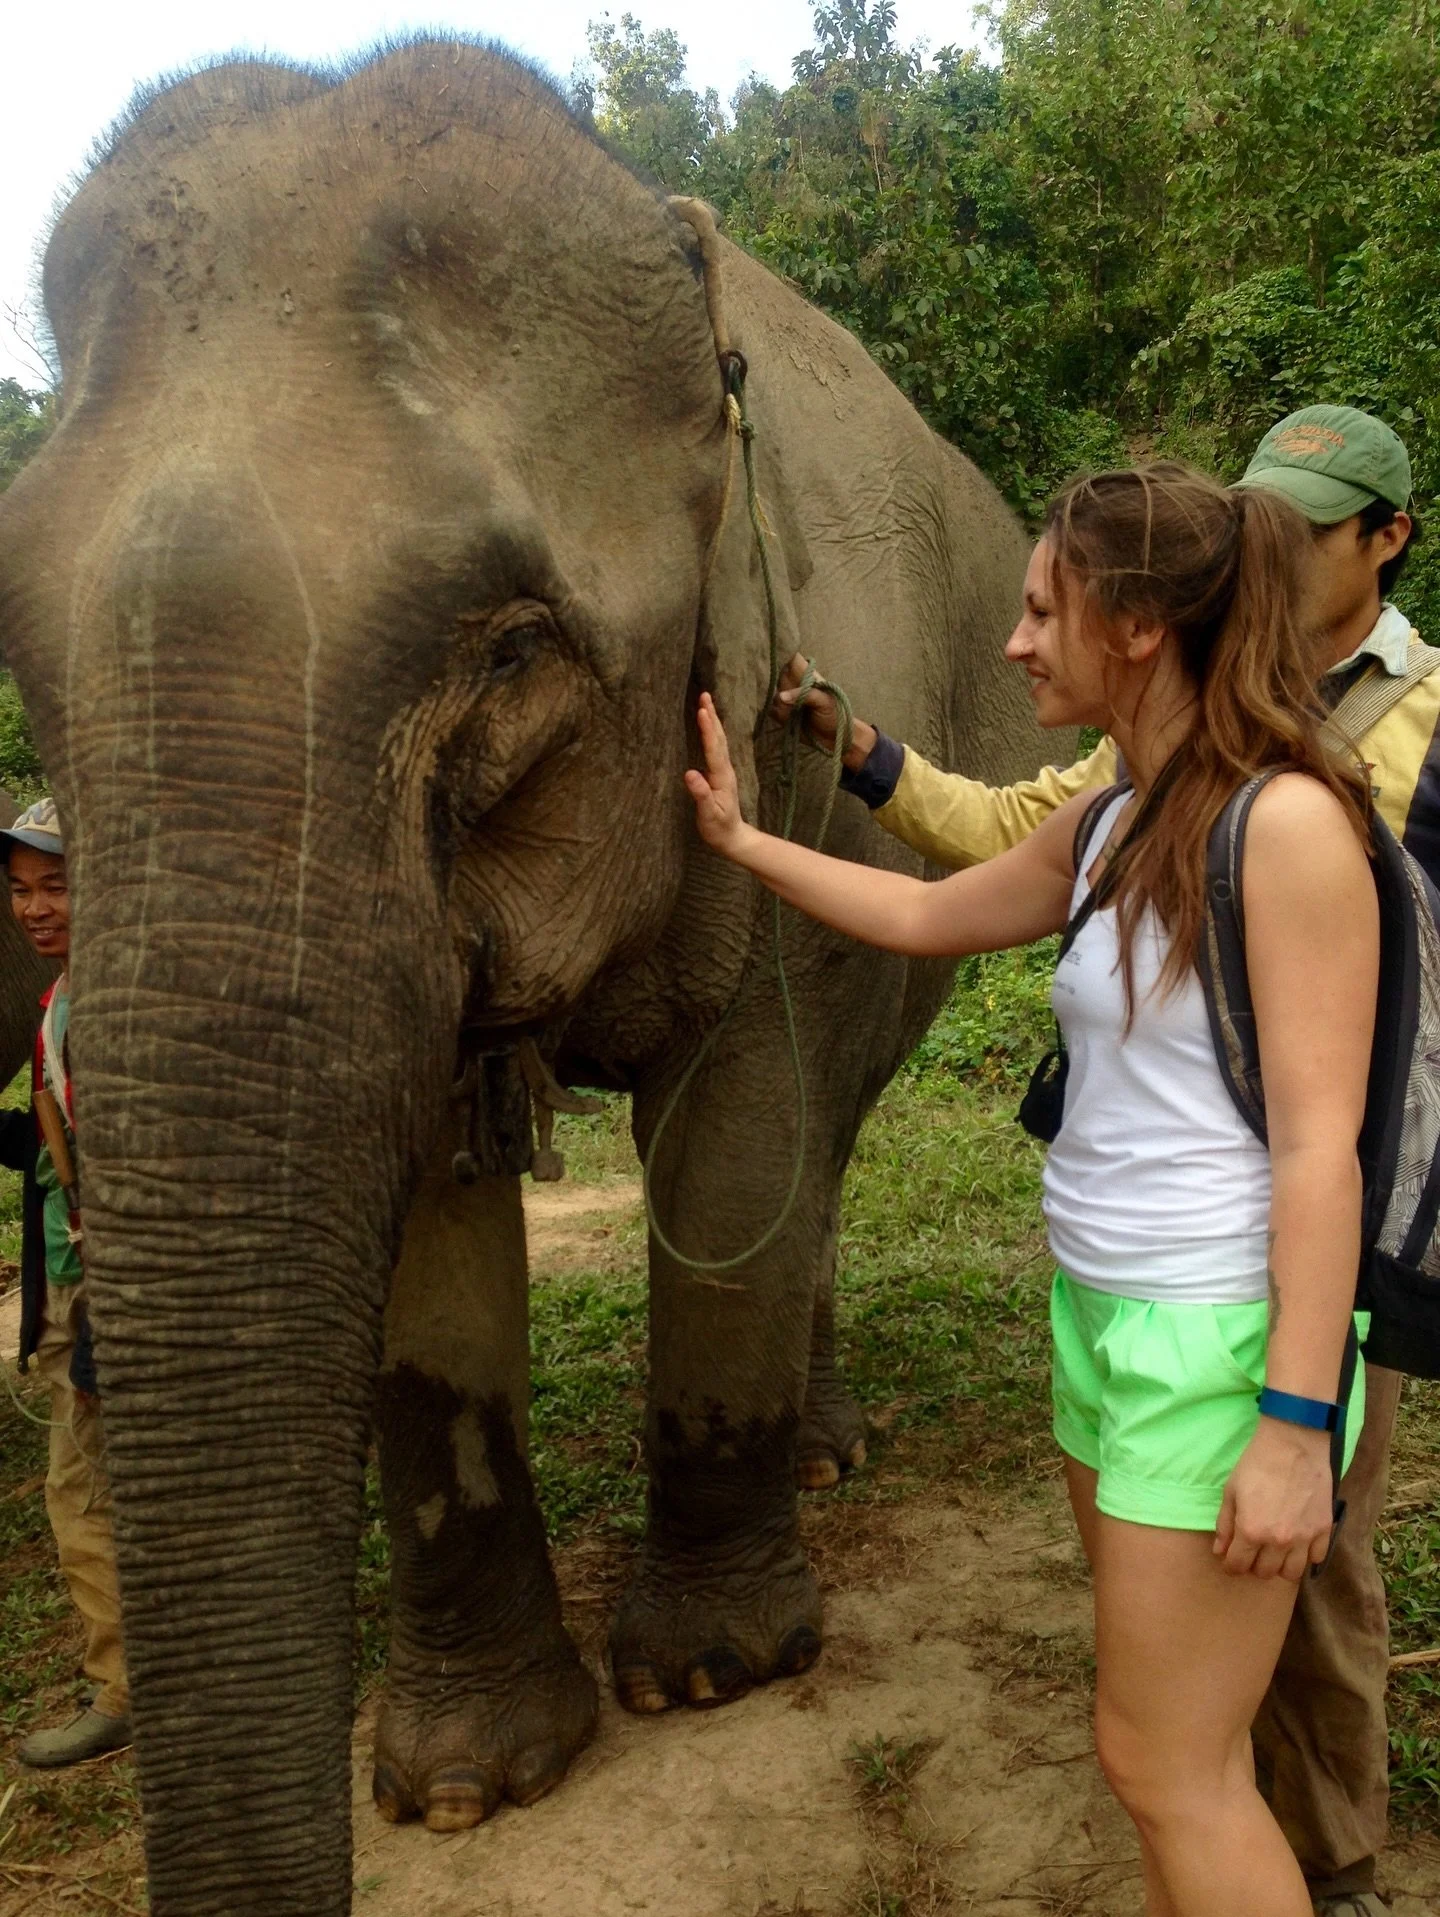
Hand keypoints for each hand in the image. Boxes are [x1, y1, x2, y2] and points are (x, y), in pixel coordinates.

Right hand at [685, 693, 753, 860]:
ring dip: (713, 720)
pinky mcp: (720, 774)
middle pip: (718, 738)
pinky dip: (712, 732)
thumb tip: (690, 773)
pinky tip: (709, 726)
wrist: (733, 838)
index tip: (702, 710)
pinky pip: (716, 747)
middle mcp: (725, 769)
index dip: (707, 729)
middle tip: (705, 695)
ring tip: (706, 703)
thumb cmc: (719, 828)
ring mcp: (724, 771)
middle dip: (712, 715)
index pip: (713, 748)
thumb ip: (701, 794)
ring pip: (719, 740)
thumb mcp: (709, 814)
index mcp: (721, 776)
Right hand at [771, 652, 877, 770]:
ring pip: (768, 692)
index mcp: (805, 673)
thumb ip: (804, 694)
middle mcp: (792, 682)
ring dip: (774, 700)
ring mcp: (785, 698)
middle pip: (773, 672)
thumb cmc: (836, 713)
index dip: (780, 650)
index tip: (768, 651)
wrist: (836, 738)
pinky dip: (775, 713)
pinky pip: (769, 709)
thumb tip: (780, 696)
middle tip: (778, 689)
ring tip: (791, 709)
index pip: (790, 654)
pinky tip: (787, 718)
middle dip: (769, 678)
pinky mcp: (781, 713)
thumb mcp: (825, 701)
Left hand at [1214, 1417, 1334, 1580]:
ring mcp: (1304, 1537)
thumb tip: (1219, 1551)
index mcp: (1251, 1531)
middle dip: (1254, 1565)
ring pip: (1292, 1573)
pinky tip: (1298, 1543)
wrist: (1292, 1444)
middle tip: (1252, 1550)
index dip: (1231, 1564)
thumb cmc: (1256, 1464)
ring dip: (1280, 1565)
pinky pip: (1316, 1558)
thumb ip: (1224, 1525)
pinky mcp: (1324, 1529)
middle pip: (1265, 1572)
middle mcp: (1278, 1541)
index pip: (1238, 1565)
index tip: (1231, 1559)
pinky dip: (1306, 1556)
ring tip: (1275, 1551)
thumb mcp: (1231, 1491)